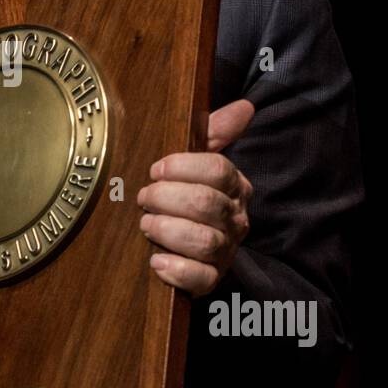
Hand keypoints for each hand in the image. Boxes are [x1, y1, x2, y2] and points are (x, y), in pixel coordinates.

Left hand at [136, 98, 254, 296]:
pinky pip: (200, 278)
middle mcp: (236, 219)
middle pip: (206, 203)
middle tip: (142, 197)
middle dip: (166, 197)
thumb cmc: (183, 193)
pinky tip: (156, 260)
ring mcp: (225, 251)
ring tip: (146, 224)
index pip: (218, 170)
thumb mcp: (196, 160)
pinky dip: (175, 270)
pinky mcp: (210, 280)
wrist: (177, 243)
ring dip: (167, 230)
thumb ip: (214, 133)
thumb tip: (245, 107)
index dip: (183, 167)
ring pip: (203, 241)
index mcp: (235, 187)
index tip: (154, 169)